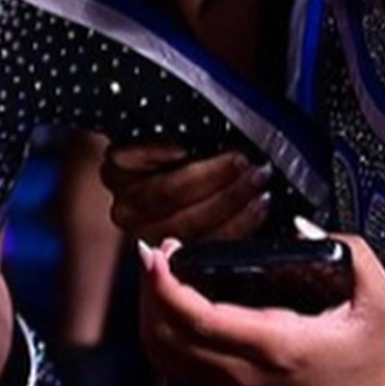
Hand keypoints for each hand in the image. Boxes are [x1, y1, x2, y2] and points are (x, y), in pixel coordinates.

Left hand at [103, 143, 270, 242]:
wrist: (160, 138)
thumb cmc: (201, 172)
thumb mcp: (219, 201)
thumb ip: (236, 214)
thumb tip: (271, 210)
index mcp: (169, 247)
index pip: (206, 245)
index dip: (237, 225)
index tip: (264, 202)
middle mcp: (143, 228)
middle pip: (187, 221)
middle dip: (229, 197)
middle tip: (256, 174)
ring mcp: (125, 198)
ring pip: (166, 194)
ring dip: (207, 175)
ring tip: (236, 158)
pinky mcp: (113, 166)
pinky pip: (136, 161)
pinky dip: (161, 152)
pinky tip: (186, 145)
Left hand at [137, 232, 384, 385]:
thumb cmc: (371, 371)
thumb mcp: (381, 307)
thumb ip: (355, 256)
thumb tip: (307, 230)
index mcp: (275, 345)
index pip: (199, 320)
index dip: (165, 285)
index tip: (156, 252)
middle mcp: (242, 370)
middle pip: (166, 337)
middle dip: (149, 290)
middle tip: (156, 254)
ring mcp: (231, 385)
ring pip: (163, 355)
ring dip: (150, 312)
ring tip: (159, 274)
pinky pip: (176, 365)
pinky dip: (161, 333)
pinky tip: (169, 306)